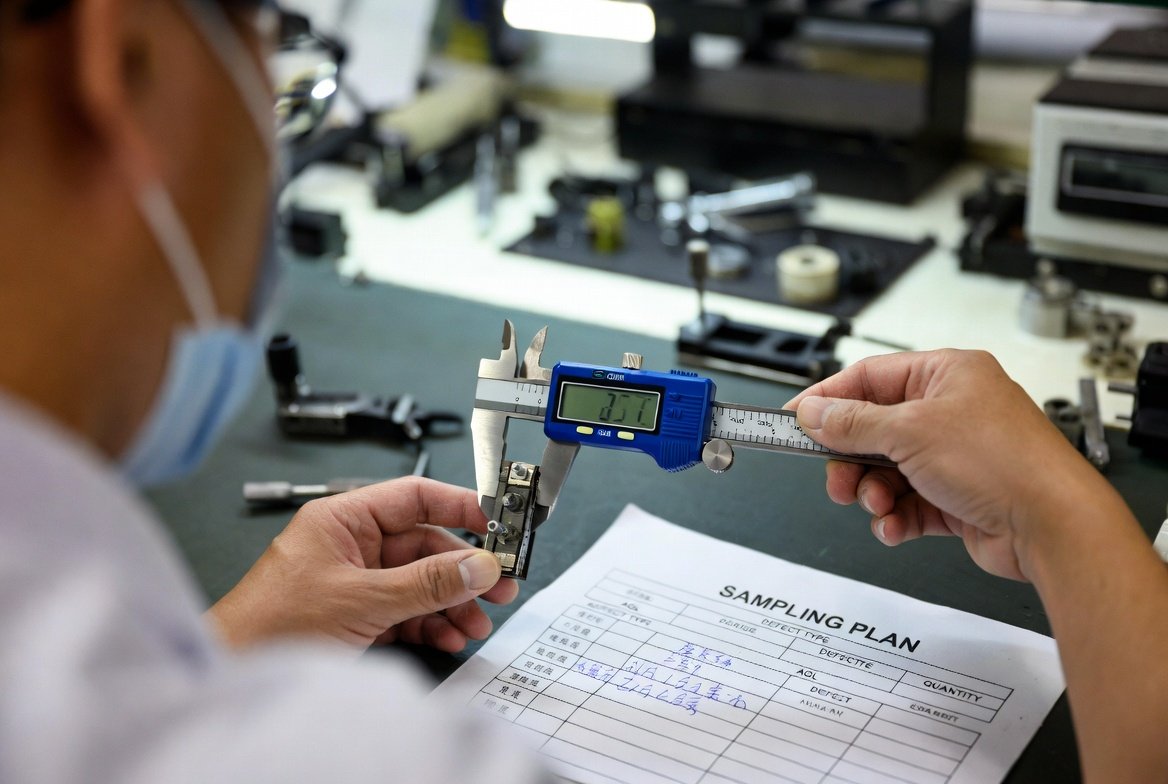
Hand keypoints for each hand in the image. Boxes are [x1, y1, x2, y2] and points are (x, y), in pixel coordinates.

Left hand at [207, 477, 518, 651]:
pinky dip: (432, 624)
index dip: (459, 505)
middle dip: (463, 569)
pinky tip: (450, 636)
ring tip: (477, 621)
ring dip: (452, 602)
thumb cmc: (270, 625)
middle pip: (425, 545)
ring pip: (420, 582)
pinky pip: (407, 611)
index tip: (496, 519)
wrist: (235, 671)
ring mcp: (356, 582)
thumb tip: (476, 566)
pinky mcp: (358, 615)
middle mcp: (351, 545)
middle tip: (499, 582)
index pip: (414, 497)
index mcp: (344, 519)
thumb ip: (425, 583)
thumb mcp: (362, 600)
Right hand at [786, 350, 1102, 580]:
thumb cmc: (1004, 463)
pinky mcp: (957, 497)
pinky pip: (907, 503)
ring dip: (872, 492)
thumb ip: (851, 423)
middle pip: (872, 429)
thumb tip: (814, 412)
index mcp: (946, 374)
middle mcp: (951, 411)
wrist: (1051, 526)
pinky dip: (895, 516)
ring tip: (877, 505)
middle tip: (837, 479)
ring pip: (886, 471)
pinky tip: (895, 525)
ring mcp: (955, 455)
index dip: (828, 398)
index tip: (795, 420)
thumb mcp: (909, 432)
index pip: (869, 377)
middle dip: (850, 459)